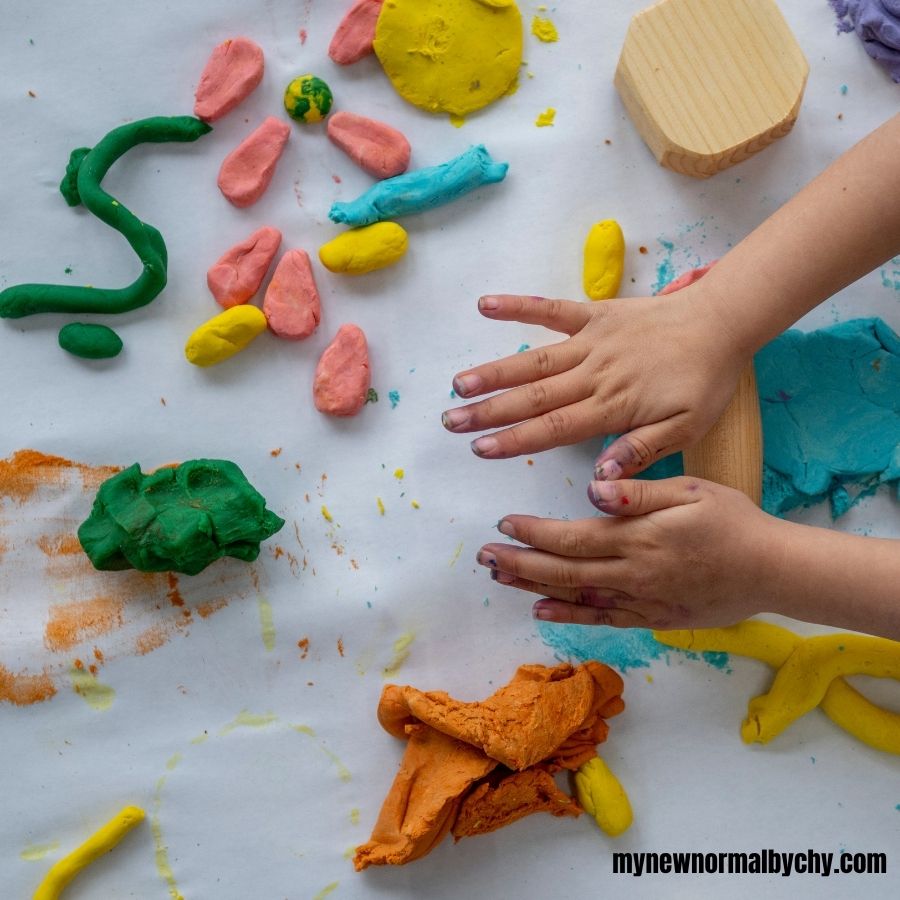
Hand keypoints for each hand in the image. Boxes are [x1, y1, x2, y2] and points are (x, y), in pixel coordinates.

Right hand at [442, 291, 747, 477]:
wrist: (722, 322)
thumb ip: (640, 451)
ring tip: (458, 384)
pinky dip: (519, 306)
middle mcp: (593, 374)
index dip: (514, 439)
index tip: (480, 449)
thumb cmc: (705, 381)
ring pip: (533, 360)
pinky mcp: (594, 314)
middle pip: (533, 396)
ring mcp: (591, 341)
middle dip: (489, 411)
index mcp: (613, 406)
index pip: (553, 428)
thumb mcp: (686, 429)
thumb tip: (599, 477)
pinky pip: (551, 310)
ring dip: (494, 372)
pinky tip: (485, 306)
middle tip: (451, 422)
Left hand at [476, 477, 785, 628]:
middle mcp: (632, 572)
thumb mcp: (691, 491)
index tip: (504, 524)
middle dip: (519, 563)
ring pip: (576, 596)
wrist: (772, 570)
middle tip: (484, 557)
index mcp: (638, 537)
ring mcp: (641, 599)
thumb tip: (594, 488)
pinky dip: (570, 616)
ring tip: (500, 580)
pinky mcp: (653, 617)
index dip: (534, 533)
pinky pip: (603, 619)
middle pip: (563, 570)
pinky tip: (543, 612)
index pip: (572, 536)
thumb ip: (639, 492)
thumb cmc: (733, 521)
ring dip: (533, 588)